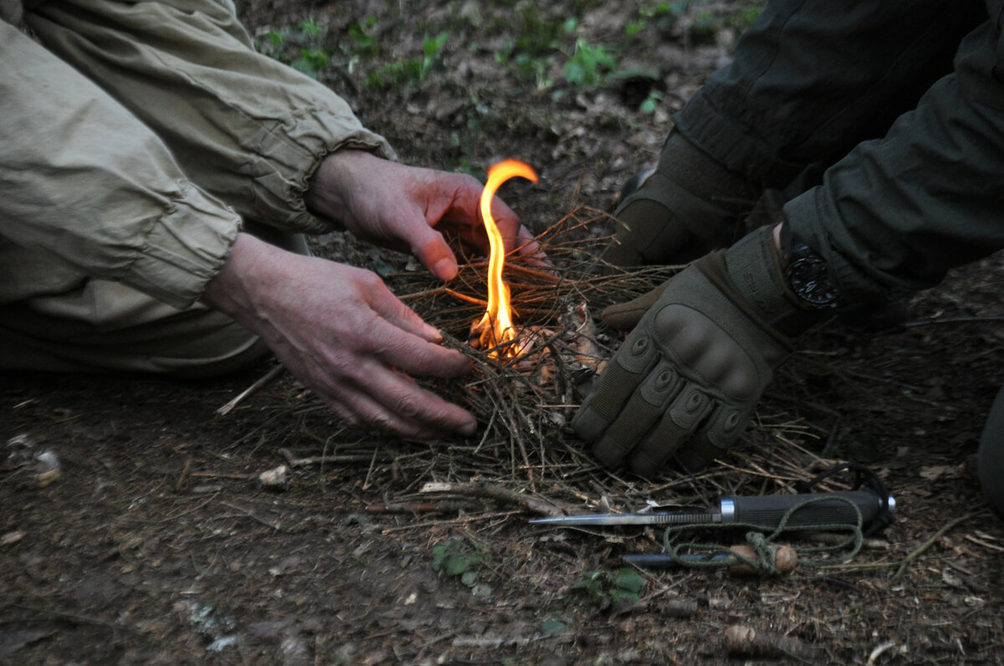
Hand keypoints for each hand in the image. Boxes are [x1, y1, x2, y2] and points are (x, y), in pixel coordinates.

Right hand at [202, 233, 476, 438]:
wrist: (263, 294)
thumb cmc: (316, 281)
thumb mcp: (368, 284)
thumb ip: (404, 316)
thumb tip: (437, 341)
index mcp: (366, 333)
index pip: (423, 361)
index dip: (453, 369)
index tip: (470, 369)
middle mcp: (352, 366)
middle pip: (410, 403)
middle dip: (445, 417)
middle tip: (471, 423)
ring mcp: (335, 385)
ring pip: (386, 422)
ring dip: (421, 432)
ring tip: (445, 433)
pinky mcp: (323, 394)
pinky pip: (361, 421)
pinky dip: (388, 428)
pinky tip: (407, 427)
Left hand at [306, 150, 539, 279]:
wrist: (349, 193)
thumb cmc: (375, 194)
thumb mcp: (399, 218)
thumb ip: (426, 244)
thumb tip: (451, 275)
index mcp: (466, 193)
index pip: (502, 221)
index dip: (512, 249)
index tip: (515, 277)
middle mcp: (470, 208)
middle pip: (509, 236)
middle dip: (528, 261)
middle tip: (550, 289)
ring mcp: (461, 226)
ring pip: (496, 252)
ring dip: (511, 273)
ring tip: (532, 299)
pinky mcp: (449, 242)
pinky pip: (477, 261)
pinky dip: (489, 278)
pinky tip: (498, 298)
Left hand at [573, 226, 818, 474]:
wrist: (764, 288)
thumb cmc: (705, 290)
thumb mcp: (664, 294)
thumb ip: (634, 312)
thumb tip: (604, 319)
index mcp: (657, 331)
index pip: (619, 378)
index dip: (599, 410)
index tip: (583, 431)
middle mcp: (683, 357)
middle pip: (643, 407)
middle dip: (618, 439)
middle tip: (605, 457)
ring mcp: (715, 377)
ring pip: (676, 425)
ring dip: (654, 452)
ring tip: (639, 467)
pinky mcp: (744, 393)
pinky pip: (719, 432)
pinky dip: (700, 452)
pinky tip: (684, 462)